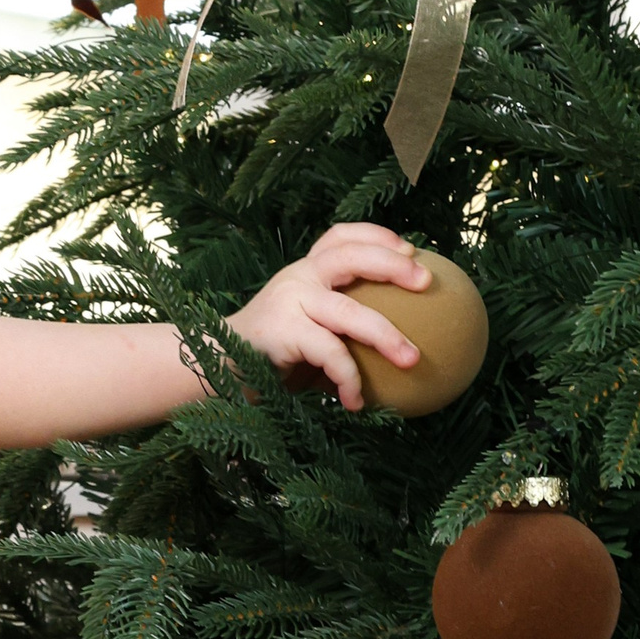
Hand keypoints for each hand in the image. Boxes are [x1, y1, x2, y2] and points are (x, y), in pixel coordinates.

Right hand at [227, 223, 429, 412]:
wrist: (213, 370)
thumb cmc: (268, 357)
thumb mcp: (304, 331)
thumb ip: (338, 326)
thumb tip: (399, 346)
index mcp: (305, 272)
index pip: (340, 238)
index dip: (376, 236)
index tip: (409, 247)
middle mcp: (298, 278)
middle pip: (350, 256)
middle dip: (392, 264)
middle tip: (427, 281)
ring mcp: (290, 303)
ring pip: (350, 312)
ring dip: (386, 336)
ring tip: (412, 359)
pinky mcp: (283, 333)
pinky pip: (329, 354)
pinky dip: (348, 379)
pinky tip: (356, 402)